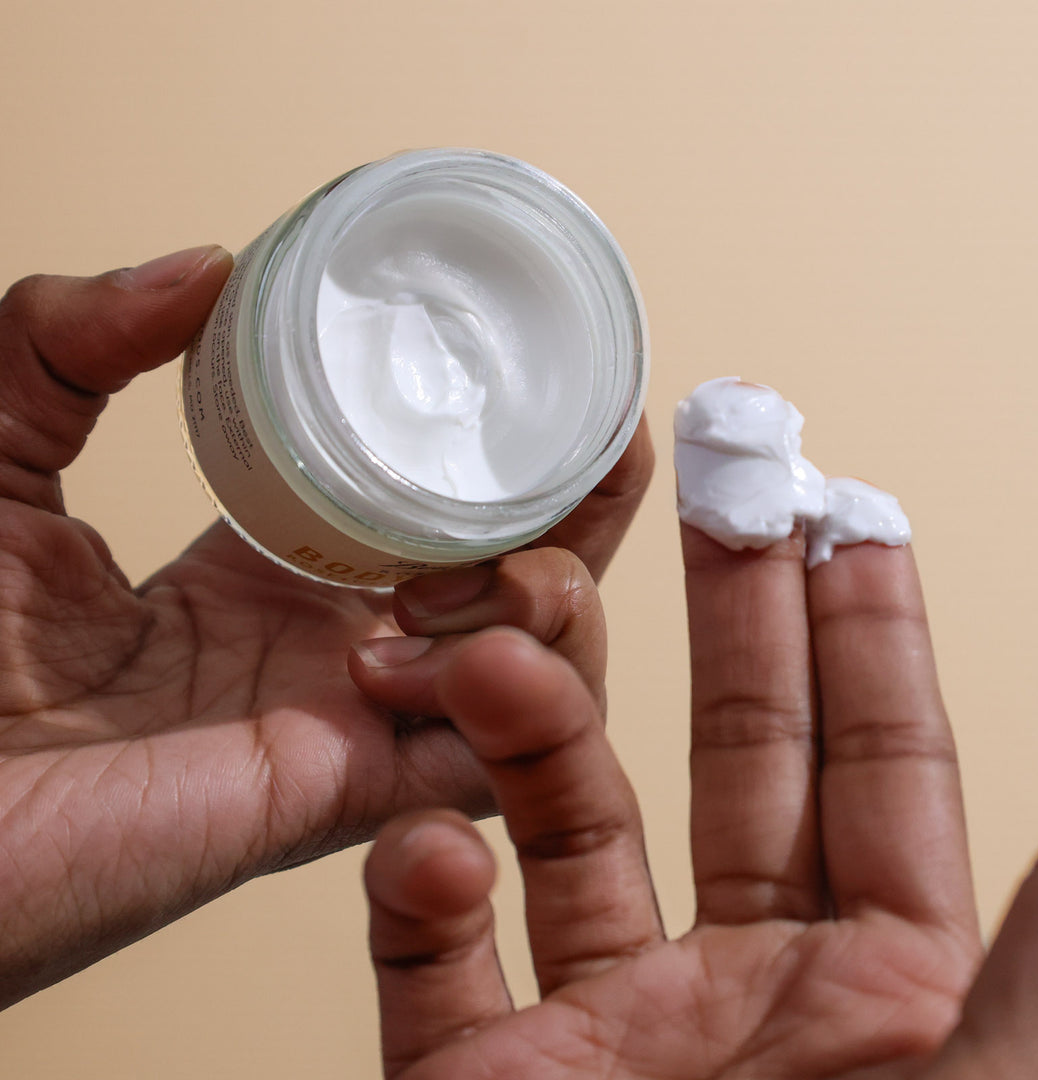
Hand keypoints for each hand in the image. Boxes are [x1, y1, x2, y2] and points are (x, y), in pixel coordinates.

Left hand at [0, 248, 651, 1006]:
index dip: (500, 455)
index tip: (550, 382)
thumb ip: (68, 342)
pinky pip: (483, 758)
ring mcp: (344, 727)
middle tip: (615, 444)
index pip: (423, 512)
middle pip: (510, 585)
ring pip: (533, 676)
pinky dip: (520, 697)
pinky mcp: (341, 800)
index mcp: (263, 576)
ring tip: (514, 564)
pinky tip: (477, 644)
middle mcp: (325, 649)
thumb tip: (204, 263)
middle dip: (583, 514)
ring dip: (560, 604)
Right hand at [365, 529, 1037, 1077]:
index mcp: (881, 1000)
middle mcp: (746, 1004)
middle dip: (726, 619)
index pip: (880, 766)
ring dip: (526, 732)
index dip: (865, 631)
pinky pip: (431, 966)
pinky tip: (423, 853)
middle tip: (720, 493)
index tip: (843, 513)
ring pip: (562, 827)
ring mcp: (605, 1041)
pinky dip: (415, 901)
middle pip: (730, 759)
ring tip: (493, 656)